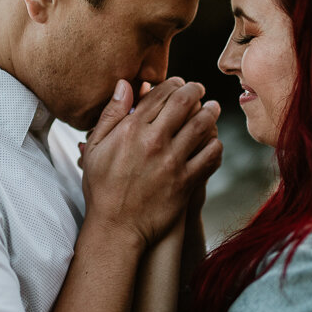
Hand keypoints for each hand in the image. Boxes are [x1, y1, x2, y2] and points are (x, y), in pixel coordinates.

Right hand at [80, 77, 221, 246]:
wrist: (116, 228)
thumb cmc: (102, 188)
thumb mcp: (96, 148)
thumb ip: (111, 114)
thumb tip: (124, 85)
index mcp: (131, 129)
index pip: (160, 94)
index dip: (173, 84)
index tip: (179, 84)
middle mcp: (154, 141)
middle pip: (185, 102)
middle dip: (196, 90)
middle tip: (200, 89)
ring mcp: (172, 161)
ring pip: (202, 125)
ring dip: (210, 112)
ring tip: (213, 109)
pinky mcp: (186, 181)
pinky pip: (210, 155)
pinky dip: (215, 144)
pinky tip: (213, 142)